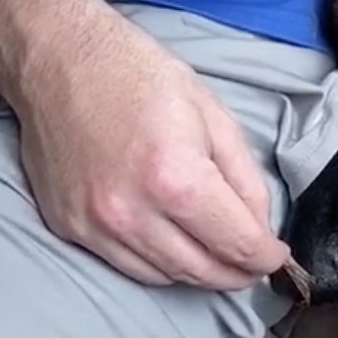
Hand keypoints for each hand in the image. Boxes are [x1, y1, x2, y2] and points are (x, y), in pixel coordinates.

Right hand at [20, 24, 289, 287]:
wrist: (60, 60)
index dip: (265, 257)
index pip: (236, 243)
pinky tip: (175, 245)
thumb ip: (245, 178)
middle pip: (202, 271)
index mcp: (176, 177)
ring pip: (166, 277)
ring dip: (200, 273)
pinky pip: (127, 266)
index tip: (276, 256)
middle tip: (254, 264)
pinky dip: (160, 265)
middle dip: (238, 273)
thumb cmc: (140, 76)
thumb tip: (260, 227)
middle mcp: (132, 212)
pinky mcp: (68, 227)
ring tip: (219, 255)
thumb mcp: (213, 115)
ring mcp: (95, 225)